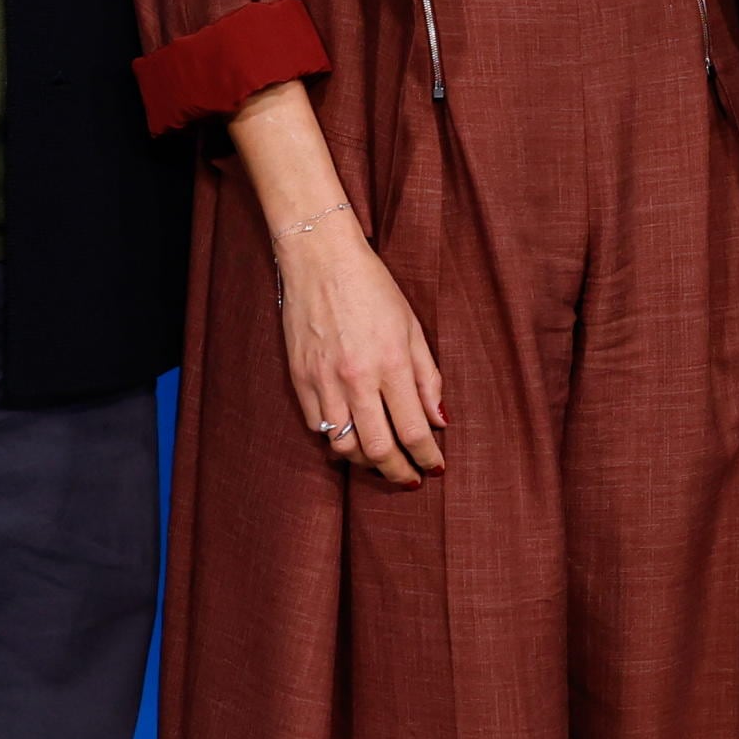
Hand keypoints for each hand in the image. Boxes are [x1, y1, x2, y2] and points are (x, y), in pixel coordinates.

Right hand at [275, 213, 447, 481]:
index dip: (427, 457)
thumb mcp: (412, 327)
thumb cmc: (372, 288)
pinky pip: (317, 426)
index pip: (414, 430)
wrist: (320, 259)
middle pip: (378, 449)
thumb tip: (439, 420)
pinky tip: (350, 435)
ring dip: (366, 461)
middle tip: (409, 478)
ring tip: (381, 459)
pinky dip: (335, 439)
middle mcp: (356, 379)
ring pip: (343, 446)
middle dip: (398, 472)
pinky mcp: (299, 379)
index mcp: (391, 364)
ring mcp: (323, 381)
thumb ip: (428, 377)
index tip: (435, 468)